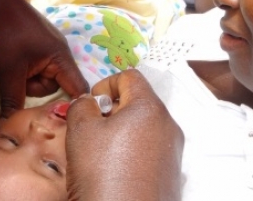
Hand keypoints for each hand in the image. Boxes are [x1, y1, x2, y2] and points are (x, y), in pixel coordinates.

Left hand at [0, 0, 88, 117]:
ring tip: (8, 67)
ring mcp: (47, 48)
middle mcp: (58, 53)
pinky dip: (20, 70)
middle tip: (15, 79)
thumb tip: (11, 130)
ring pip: (40, 78)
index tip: (63, 124)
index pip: (78, 90)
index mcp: (60, 58)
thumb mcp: (7, 72)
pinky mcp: (35, 45)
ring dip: (23, 79)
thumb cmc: (3, 34)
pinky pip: (33, 67)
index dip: (74, 107)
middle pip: (53, 87)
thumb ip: (13, 103)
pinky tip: (8, 63)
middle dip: (32, 89)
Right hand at [66, 70, 183, 200]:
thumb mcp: (80, 130)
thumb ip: (82, 105)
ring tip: (99, 154)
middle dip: (111, 111)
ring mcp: (172, 152)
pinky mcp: (170, 174)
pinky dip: (131, 152)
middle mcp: (168, 126)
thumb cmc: (104, 176)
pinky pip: (149, 150)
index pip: (129, 76)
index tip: (91, 104)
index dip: (105, 85)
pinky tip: (113, 171)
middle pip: (138, 102)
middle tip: (91, 130)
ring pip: (143, 127)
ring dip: (120, 132)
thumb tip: (88, 103)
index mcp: (150, 108)